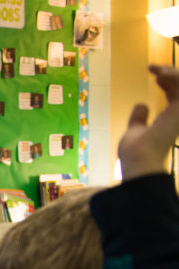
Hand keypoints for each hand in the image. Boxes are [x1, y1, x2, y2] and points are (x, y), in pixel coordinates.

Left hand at [118, 65, 178, 179]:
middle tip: (153, 68)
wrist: (139, 158)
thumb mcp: (136, 129)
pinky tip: (159, 74)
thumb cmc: (135, 150)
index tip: (154, 74)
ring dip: (171, 72)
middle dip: (170, 72)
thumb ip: (139, 118)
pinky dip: (173, 76)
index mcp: (171, 119)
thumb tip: (141, 105)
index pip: (175, 93)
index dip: (167, 81)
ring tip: (155, 69)